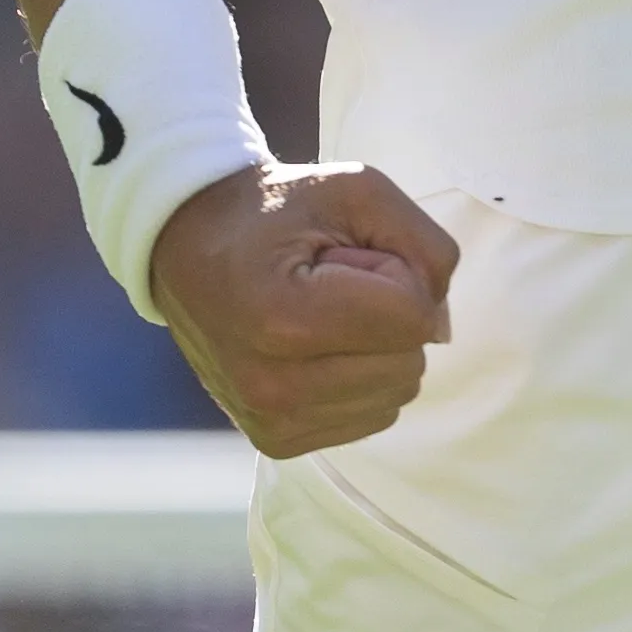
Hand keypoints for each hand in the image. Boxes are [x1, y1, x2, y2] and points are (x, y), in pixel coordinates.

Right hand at [148, 161, 457, 456]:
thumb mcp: (358, 190)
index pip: (411, 317)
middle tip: (333, 283)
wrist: (191, 244)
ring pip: (396, 394)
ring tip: (322, 313)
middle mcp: (274, 386)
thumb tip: (441, 325)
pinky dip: (362, 379)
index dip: (396, 272)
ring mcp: (272, 422)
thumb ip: (425, 246)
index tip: (345, 255)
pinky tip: (316, 347)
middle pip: (408, 362)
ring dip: (377, 349)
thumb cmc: (279, 210)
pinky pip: (371, 416)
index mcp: (284, 319)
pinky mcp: (275, 442)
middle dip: (390, 314)